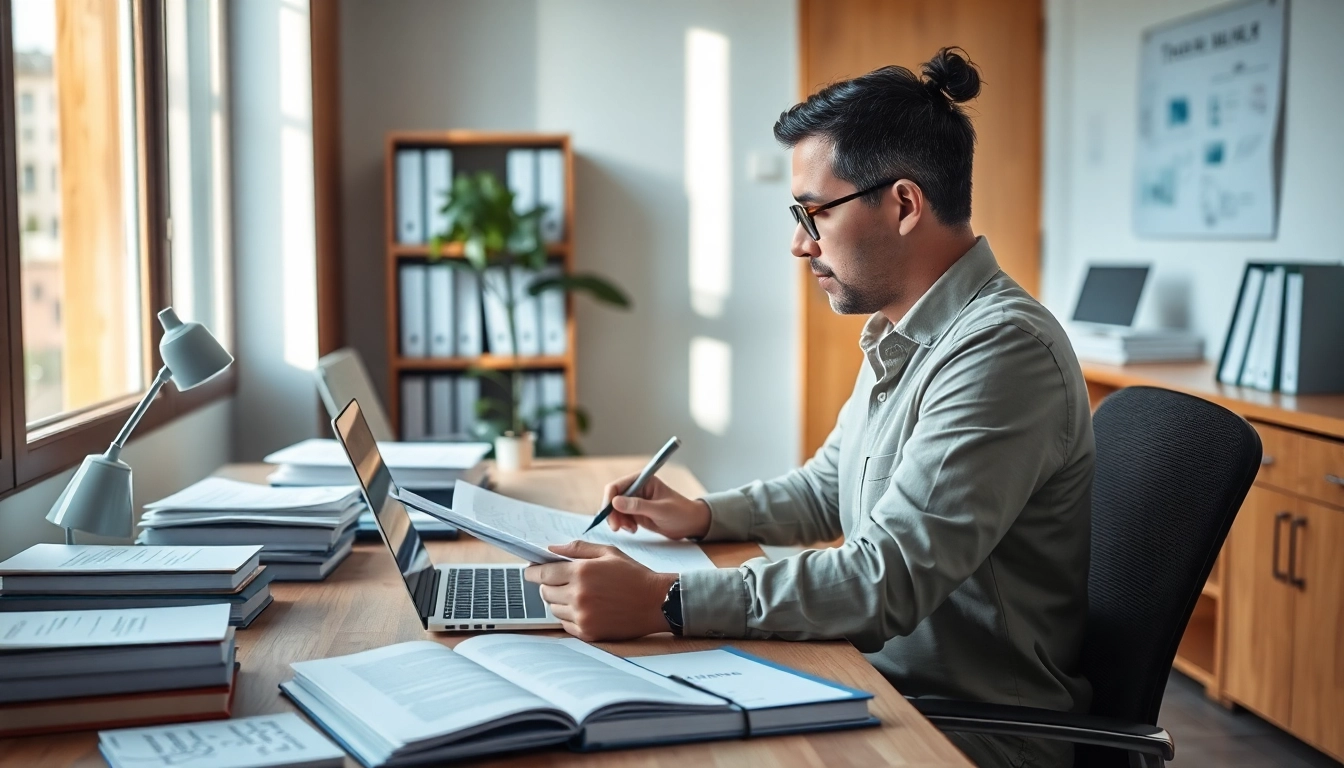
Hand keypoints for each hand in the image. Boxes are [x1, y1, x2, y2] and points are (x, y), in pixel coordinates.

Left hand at [524, 541, 676, 641]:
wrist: (656, 602)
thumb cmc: (633, 575)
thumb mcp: (608, 553)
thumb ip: (577, 549)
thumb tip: (550, 549)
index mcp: (581, 572)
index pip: (543, 573)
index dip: (533, 571)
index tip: (530, 571)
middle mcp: (578, 595)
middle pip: (544, 592)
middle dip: (548, 585)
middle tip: (559, 582)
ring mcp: (582, 616)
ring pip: (553, 609)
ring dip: (559, 601)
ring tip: (577, 595)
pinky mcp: (588, 632)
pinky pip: (565, 624)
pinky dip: (569, 616)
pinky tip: (585, 608)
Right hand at [601, 473, 710, 539]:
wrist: (691, 524)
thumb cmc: (681, 513)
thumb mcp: (660, 510)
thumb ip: (638, 506)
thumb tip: (615, 502)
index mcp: (642, 480)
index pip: (617, 486)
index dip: (609, 500)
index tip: (608, 515)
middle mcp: (637, 488)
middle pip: (613, 499)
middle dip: (612, 513)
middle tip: (617, 528)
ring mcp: (635, 501)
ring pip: (615, 510)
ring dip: (618, 520)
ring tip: (631, 529)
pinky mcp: (636, 512)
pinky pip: (621, 517)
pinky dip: (623, 525)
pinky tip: (634, 530)